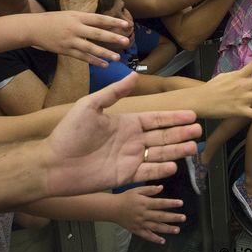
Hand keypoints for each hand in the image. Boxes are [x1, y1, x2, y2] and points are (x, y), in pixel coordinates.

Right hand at [30, 11, 131, 66]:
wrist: (34, 28)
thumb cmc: (54, 19)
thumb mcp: (71, 14)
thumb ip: (87, 19)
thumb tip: (106, 24)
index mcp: (78, 16)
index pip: (99, 19)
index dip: (113, 22)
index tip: (125, 24)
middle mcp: (75, 28)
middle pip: (97, 33)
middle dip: (112, 38)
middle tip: (126, 41)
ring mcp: (70, 40)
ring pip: (90, 48)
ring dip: (105, 53)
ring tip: (117, 58)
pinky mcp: (65, 50)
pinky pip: (82, 57)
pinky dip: (93, 61)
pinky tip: (104, 64)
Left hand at [43, 73, 201, 195]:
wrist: (53, 164)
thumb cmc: (68, 133)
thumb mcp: (90, 106)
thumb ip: (114, 92)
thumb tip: (134, 74)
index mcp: (126, 123)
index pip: (156, 119)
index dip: (174, 117)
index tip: (191, 114)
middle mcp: (132, 140)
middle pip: (163, 136)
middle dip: (181, 133)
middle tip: (198, 130)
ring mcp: (130, 159)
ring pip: (160, 154)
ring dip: (177, 150)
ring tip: (193, 147)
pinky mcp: (124, 176)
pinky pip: (147, 173)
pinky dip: (160, 170)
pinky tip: (173, 165)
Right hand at [112, 185, 185, 243]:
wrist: (112, 209)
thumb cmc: (126, 197)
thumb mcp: (137, 190)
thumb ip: (150, 189)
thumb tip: (162, 187)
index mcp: (144, 203)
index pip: (160, 203)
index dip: (171, 203)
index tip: (181, 203)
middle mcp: (143, 214)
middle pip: (160, 216)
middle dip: (173, 217)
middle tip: (183, 218)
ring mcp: (140, 223)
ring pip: (155, 227)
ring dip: (167, 229)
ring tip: (177, 229)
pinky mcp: (136, 230)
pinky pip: (146, 236)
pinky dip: (154, 239)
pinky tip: (162, 241)